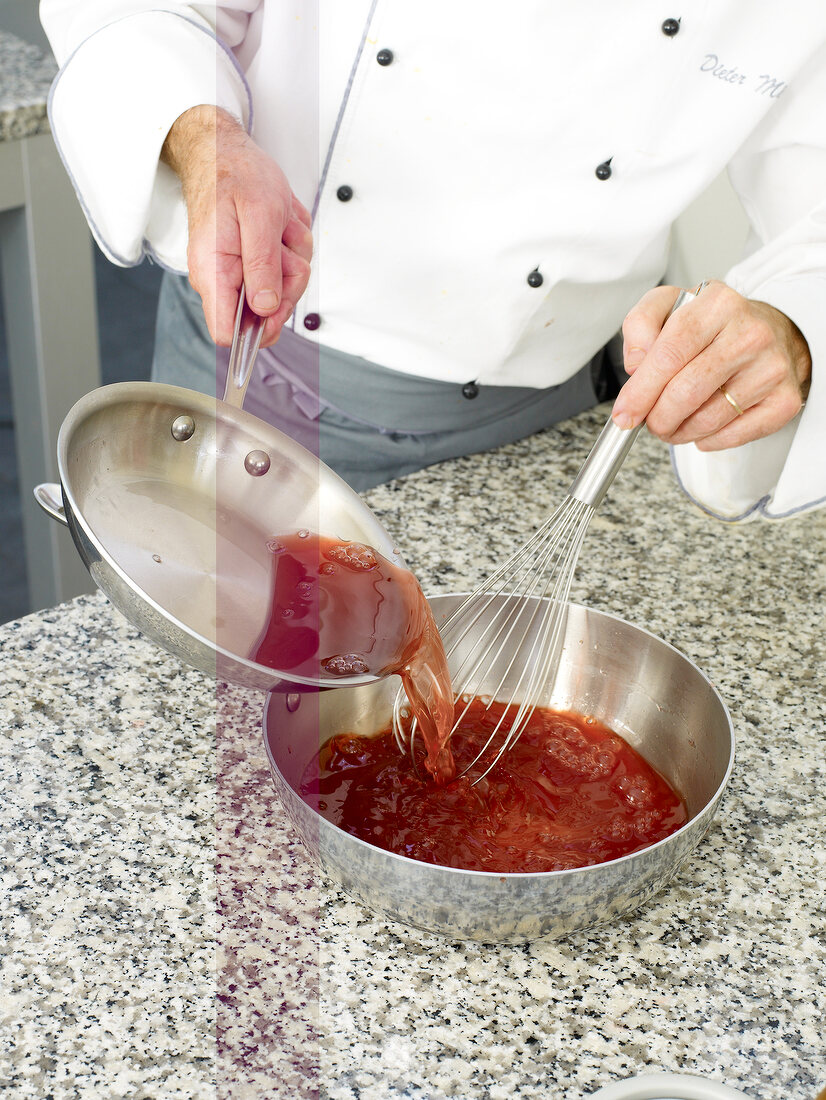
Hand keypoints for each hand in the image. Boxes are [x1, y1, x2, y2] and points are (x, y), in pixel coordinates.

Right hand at [161, 105, 312, 346]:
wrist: (226, 153)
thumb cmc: (236, 176)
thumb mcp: (260, 215)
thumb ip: (262, 264)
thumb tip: (264, 308)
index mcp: (214, 273)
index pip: (227, 334)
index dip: (256, 331)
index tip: (275, 305)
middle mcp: (223, 280)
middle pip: (266, 316)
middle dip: (287, 281)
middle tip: (282, 244)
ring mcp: (239, 274)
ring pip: (283, 291)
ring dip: (293, 257)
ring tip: (279, 226)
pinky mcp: (254, 266)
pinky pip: (286, 272)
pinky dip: (292, 248)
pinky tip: (280, 227)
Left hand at [611, 280, 810, 449]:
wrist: (767, 332)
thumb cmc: (712, 325)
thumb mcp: (669, 307)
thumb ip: (641, 325)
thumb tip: (636, 365)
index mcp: (718, 304)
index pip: (669, 354)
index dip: (640, 391)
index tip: (624, 414)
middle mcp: (750, 334)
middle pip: (686, 392)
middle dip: (657, 417)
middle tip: (649, 422)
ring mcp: (772, 368)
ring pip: (707, 420)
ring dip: (679, 432)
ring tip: (673, 423)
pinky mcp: (784, 400)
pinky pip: (733, 436)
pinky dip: (708, 440)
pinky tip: (703, 426)